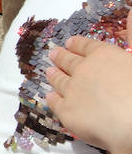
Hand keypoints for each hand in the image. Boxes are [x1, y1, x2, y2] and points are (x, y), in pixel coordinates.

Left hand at [46, 11, 131, 153]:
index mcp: (103, 55)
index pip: (87, 46)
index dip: (78, 44)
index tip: (70, 42)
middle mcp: (83, 70)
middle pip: (69, 61)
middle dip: (61, 57)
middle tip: (53, 53)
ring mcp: (72, 90)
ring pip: (59, 80)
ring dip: (55, 75)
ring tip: (50, 72)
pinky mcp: (66, 112)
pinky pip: (55, 103)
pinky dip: (51, 98)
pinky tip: (50, 97)